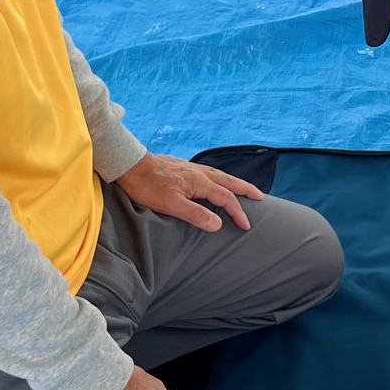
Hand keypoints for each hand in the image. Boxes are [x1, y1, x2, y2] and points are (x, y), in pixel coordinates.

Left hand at [116, 153, 262, 231]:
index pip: (226, 198)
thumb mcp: (171, 204)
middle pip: (229, 181)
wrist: (129, 165)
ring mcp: (191, 168)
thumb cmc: (147, 186)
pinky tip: (214, 180)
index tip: (246, 225)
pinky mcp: (182, 167)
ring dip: (234, 182)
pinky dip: (219, 177)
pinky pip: (209, 172)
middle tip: (260, 197)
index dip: (238, 212)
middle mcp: (199, 172)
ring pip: (219, 174)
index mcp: (199, 182)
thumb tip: (218, 224)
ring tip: (242, 187)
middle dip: (245, 189)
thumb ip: (195, 214)